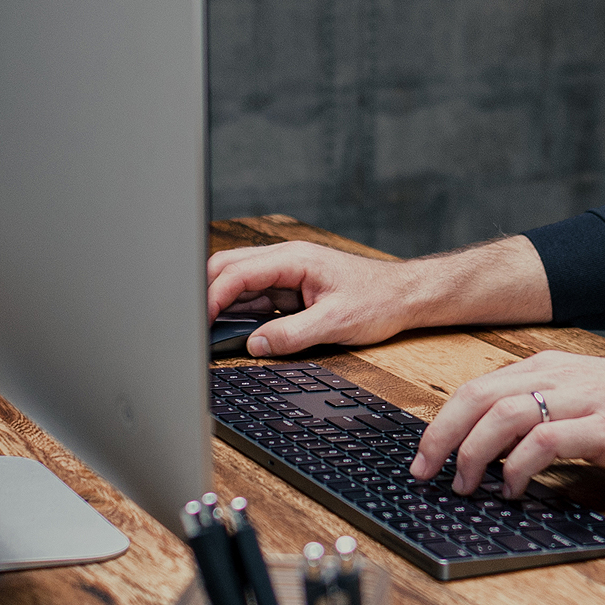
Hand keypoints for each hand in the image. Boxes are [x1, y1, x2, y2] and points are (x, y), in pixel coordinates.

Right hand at [207, 240, 419, 355]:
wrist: (406, 295)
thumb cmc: (379, 301)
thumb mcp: (336, 323)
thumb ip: (292, 335)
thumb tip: (256, 345)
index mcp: (293, 259)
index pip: (237, 272)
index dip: (212, 297)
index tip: (201, 323)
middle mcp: (286, 261)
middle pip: (229, 269)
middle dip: (209, 295)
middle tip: (199, 327)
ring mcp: (287, 274)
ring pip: (240, 284)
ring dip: (225, 306)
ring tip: (213, 334)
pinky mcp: (292, 289)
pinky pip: (257, 298)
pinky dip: (243, 314)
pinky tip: (238, 332)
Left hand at [409, 351, 604, 496]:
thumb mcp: (588, 399)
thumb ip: (546, 414)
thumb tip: (500, 450)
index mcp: (552, 367)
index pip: (478, 387)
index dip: (442, 422)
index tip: (425, 454)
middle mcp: (560, 377)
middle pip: (477, 398)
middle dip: (441, 437)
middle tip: (426, 473)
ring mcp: (581, 401)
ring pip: (502, 417)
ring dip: (473, 454)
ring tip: (464, 486)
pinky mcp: (603, 429)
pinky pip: (545, 444)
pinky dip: (518, 467)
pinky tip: (512, 489)